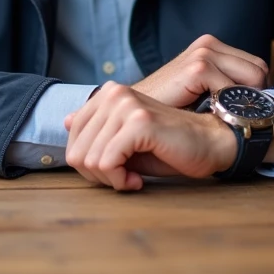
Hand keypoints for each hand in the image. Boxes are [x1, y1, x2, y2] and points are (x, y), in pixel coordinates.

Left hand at [63, 82, 236, 190]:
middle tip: (123, 179)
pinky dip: (120, 180)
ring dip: (110, 180)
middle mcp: (114, 93)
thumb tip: (63, 122)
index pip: (71, 137)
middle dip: (98, 176)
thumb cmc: (169, 146)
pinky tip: (138, 180)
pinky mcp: (139, 122)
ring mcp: (126, 105)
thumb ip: (97, 133)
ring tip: (132, 179)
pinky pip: (107, 163)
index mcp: (108, 94)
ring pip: (89, 160)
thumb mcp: (125, 141)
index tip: (114, 170)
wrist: (210, 144)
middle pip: (76, 151)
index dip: (89, 164)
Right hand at [131, 34, 268, 108]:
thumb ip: (225, 89)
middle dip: (252, 98)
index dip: (253, 93)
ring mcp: (203, 53)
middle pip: (260, 71)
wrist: (131, 115)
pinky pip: (234, 88)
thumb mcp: (201, 94)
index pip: (257, 67)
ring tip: (225, 119)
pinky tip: (212, 118)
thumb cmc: (168, 111)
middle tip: (236, 119)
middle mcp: (208, 44)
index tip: (240, 114)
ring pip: (254, 78)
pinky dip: (228, 107)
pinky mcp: (197, 67)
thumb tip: (264, 100)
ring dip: (242, 103)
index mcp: (210, 47)